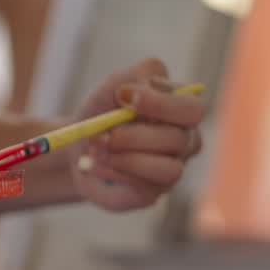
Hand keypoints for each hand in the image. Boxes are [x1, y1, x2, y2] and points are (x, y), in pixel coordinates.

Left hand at [72, 59, 206, 210]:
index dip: (161, 104)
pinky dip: (113, 172)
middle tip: (103, 134)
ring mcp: (172, 168)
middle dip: (135, 137)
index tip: (124, 97)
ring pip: (168, 169)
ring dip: (125, 159)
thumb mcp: (111, 87)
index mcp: (180, 109)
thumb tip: (138, 89)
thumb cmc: (102, 112)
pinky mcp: (152, 192)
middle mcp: (185, 140)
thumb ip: (130, 77)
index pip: (191, 109)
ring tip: (95, 149)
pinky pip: (144, 188)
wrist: (78, 146)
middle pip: (179, 140)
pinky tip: (92, 164)